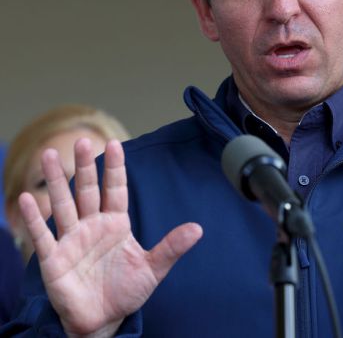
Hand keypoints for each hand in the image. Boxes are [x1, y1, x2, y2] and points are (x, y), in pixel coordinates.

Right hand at [18, 138, 202, 336]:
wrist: (102, 320)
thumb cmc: (126, 291)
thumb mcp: (152, 268)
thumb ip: (171, 247)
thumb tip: (198, 229)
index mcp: (116, 224)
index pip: (116, 189)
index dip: (115, 168)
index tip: (115, 144)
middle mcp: (92, 226)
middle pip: (88, 190)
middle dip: (86, 166)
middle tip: (82, 140)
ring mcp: (72, 240)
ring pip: (64, 205)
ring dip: (56, 181)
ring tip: (49, 155)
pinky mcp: (54, 259)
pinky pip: (43, 235)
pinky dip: (35, 218)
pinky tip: (27, 198)